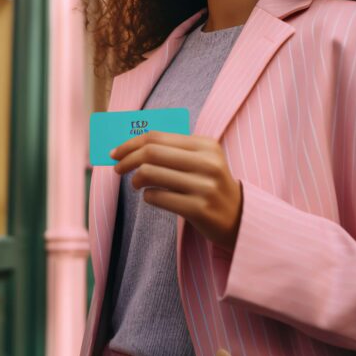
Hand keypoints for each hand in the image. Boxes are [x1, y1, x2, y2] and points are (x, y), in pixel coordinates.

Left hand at [111, 130, 242, 250]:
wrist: (239, 217)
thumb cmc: (210, 185)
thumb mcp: (201, 160)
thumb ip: (172, 150)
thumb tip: (131, 146)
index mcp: (206, 145)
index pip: (157, 137)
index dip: (131, 143)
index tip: (115, 152)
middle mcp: (207, 163)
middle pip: (151, 153)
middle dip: (127, 159)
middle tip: (117, 168)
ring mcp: (204, 187)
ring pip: (151, 174)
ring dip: (135, 179)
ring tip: (136, 184)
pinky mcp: (199, 209)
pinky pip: (158, 197)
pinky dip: (147, 196)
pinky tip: (151, 197)